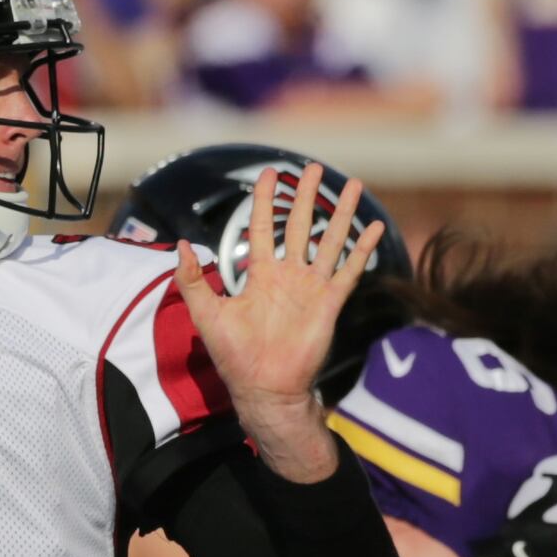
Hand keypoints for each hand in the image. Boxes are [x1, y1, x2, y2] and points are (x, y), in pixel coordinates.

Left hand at [170, 166, 387, 485]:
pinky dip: (363, 249)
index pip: (264, 226)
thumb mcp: (206, 314)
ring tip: (352, 184)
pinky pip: (350, 270)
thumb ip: (193, 280)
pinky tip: (375, 226)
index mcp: (261, 274)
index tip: (271, 173)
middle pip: (300, 225)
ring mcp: (312, 287)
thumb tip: (181, 245)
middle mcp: (289, 275)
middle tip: (313, 168)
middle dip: (306, 196)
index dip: (266, 200)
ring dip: (341, 213)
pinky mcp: (330, 302)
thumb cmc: (234, 356)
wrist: (264, 388)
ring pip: (330, 240)